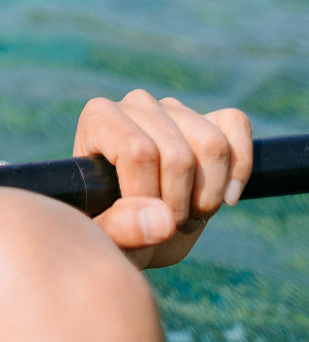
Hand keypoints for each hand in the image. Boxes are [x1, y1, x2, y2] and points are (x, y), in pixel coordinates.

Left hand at [75, 91, 252, 268]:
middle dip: (179, 206)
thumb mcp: (105, 238)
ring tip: (188, 215)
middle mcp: (136, 103)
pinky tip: (227, 198)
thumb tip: (163, 219)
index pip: (139, 151)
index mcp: (99, 118)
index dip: (149, 196)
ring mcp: (175, 108)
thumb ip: (121, 228)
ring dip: (209, 196)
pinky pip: (237, 125)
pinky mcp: (209, 117)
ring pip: (213, 146)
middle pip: (179, 156)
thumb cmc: (110, 227)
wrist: (136, 226)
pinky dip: (241, 168)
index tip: (142, 218)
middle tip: (165, 225)